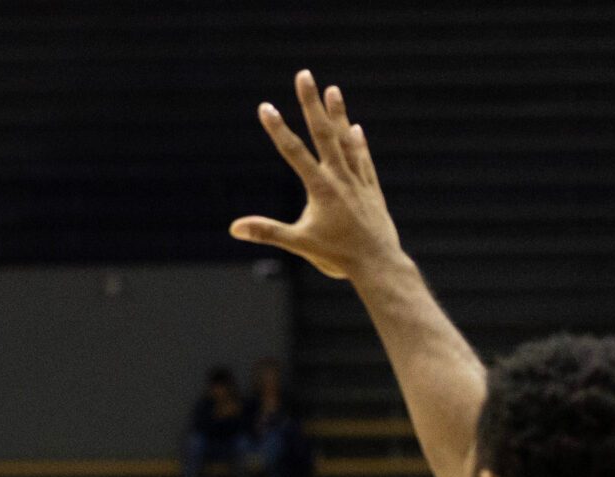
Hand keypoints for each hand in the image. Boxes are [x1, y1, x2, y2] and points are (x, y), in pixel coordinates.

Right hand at [229, 71, 402, 282]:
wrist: (378, 263)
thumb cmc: (337, 256)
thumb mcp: (299, 244)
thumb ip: (267, 232)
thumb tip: (235, 227)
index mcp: (321, 188)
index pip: (294, 152)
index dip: (278, 128)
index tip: (265, 107)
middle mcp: (340, 177)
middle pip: (323, 133)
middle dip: (311, 103)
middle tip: (304, 75)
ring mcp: (358, 181)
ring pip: (345, 140)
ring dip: (337, 114)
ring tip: (332, 89)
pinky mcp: (370, 189)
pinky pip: (363, 159)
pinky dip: (358, 143)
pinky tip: (354, 128)